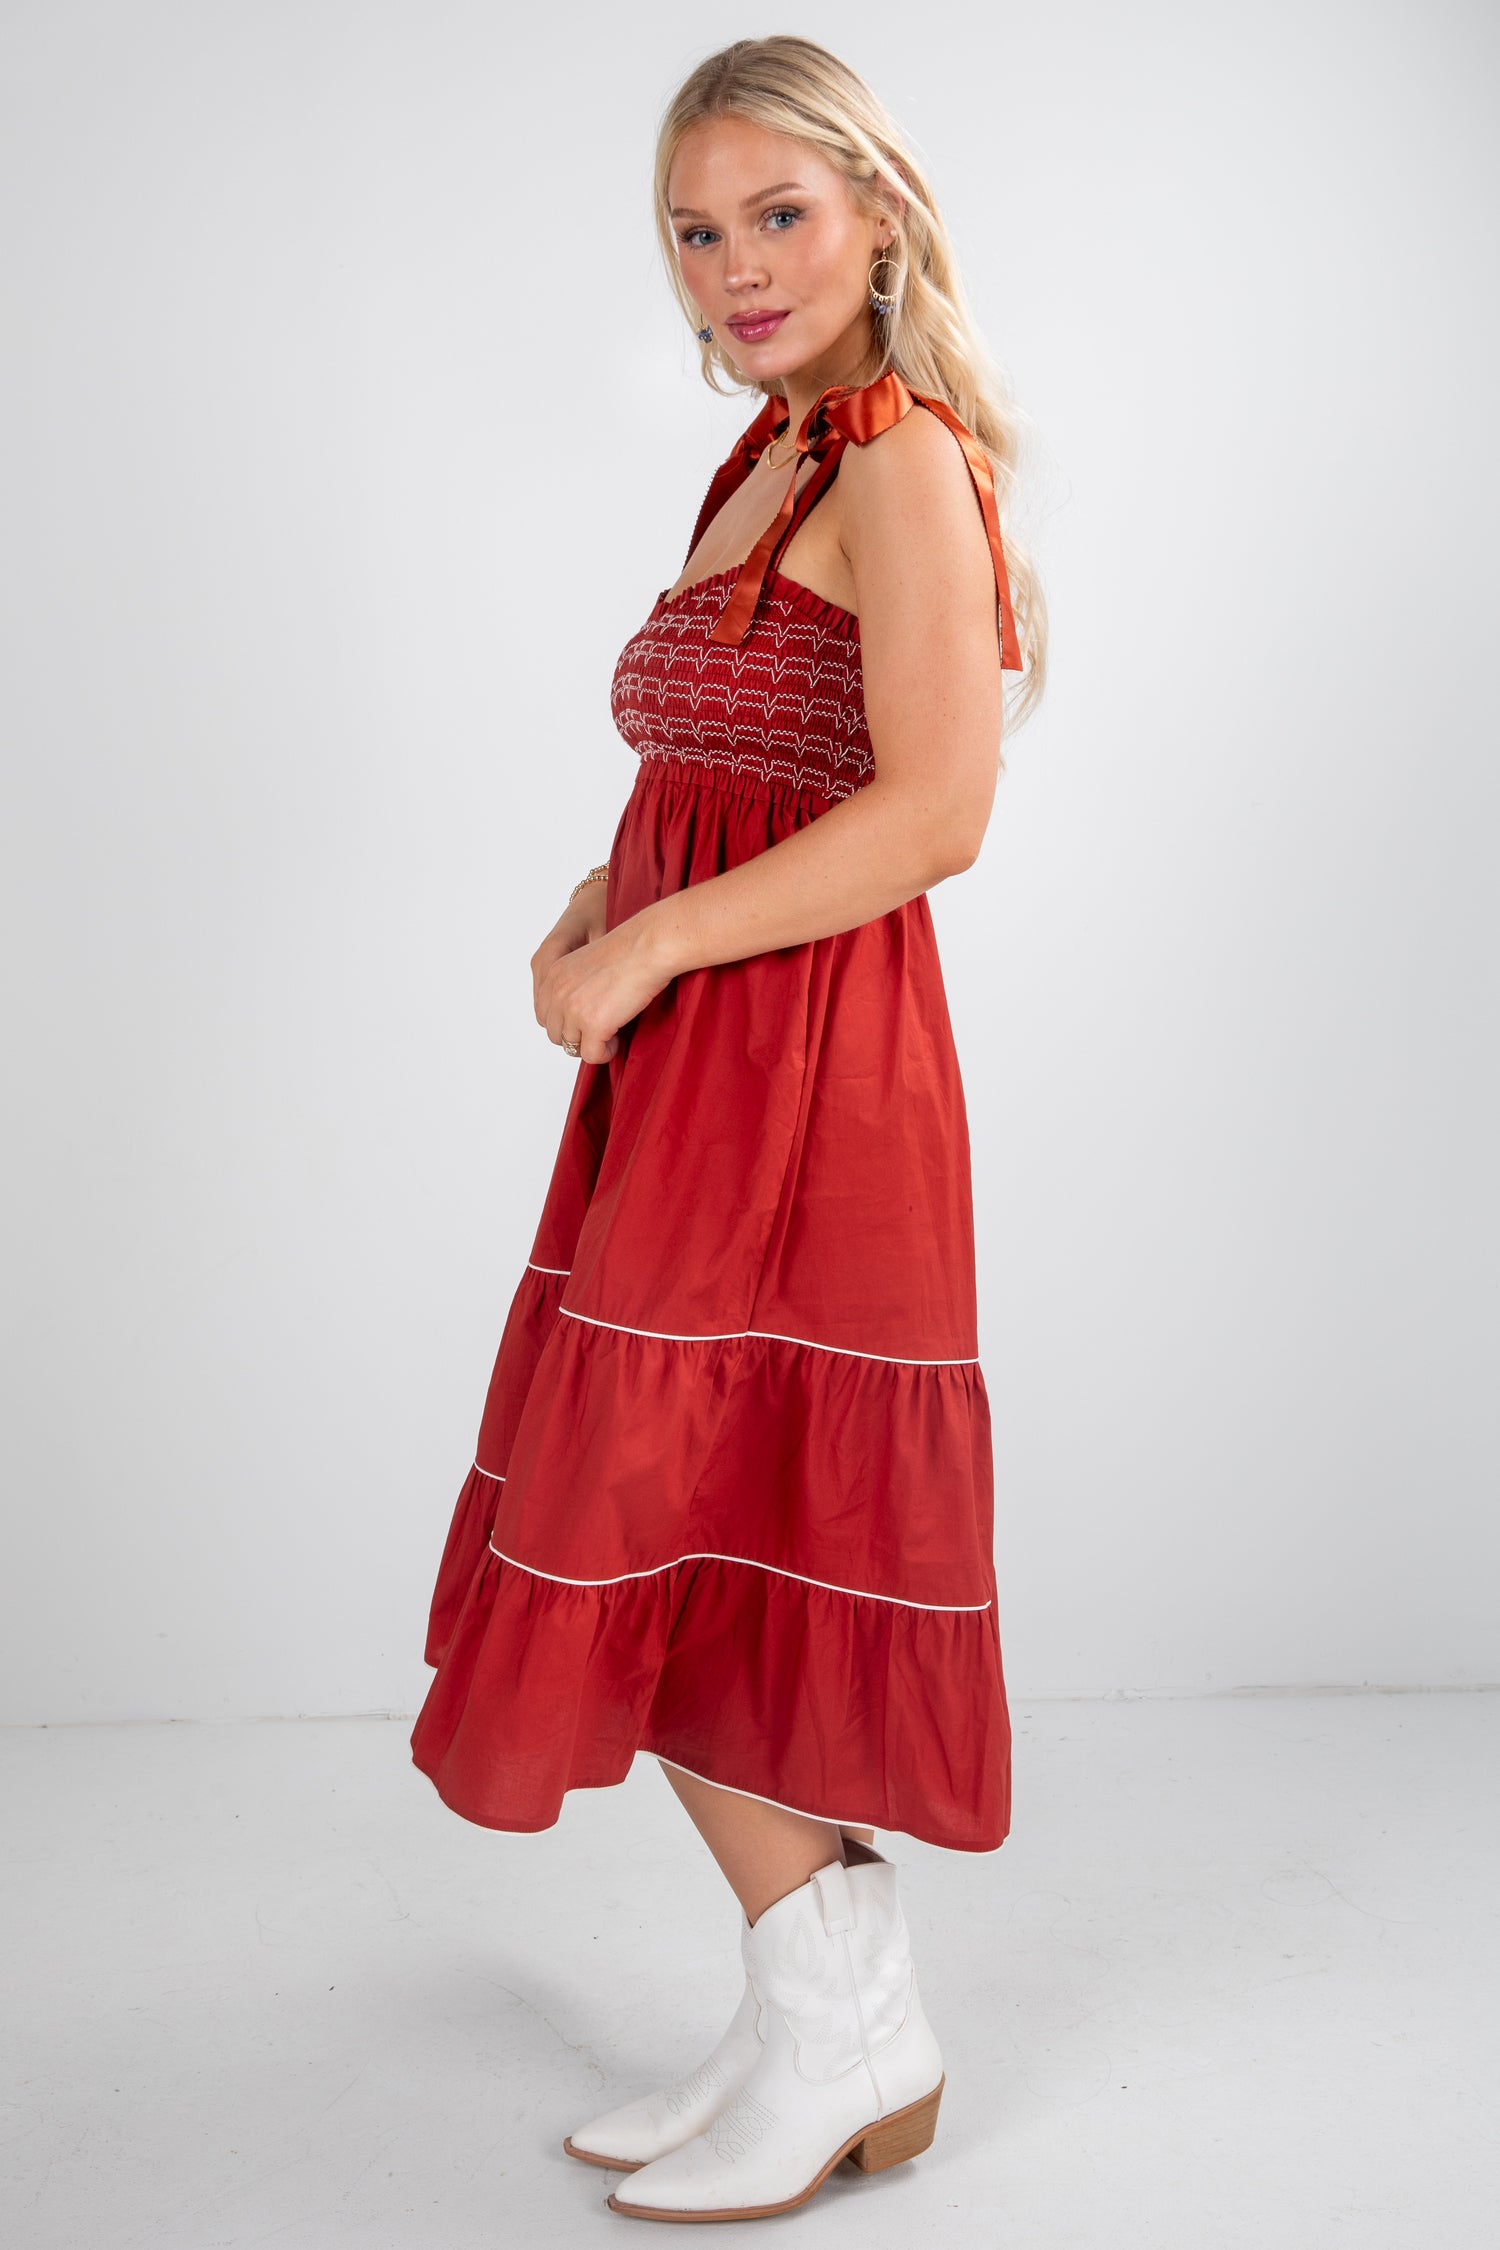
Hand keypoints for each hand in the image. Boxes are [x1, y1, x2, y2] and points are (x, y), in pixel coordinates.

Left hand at [531, 894, 673, 1064]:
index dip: (566, 1023)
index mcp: (553, 975)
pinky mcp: (593, 1024)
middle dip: (577, 1036)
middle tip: (600, 1029)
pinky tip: (617, 1040)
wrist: (648, 947)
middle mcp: (557, 993)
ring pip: (571, 1047)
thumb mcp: (586, 964)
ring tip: (612, 1033)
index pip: (545, 1014)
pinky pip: (591, 1055)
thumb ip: (573, 986)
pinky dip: (604, 1053)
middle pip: (554, 1033)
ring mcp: (573, 1010)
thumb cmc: (629, 951)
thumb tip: (577, 1016)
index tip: (587, 1021)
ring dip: (592, 1044)